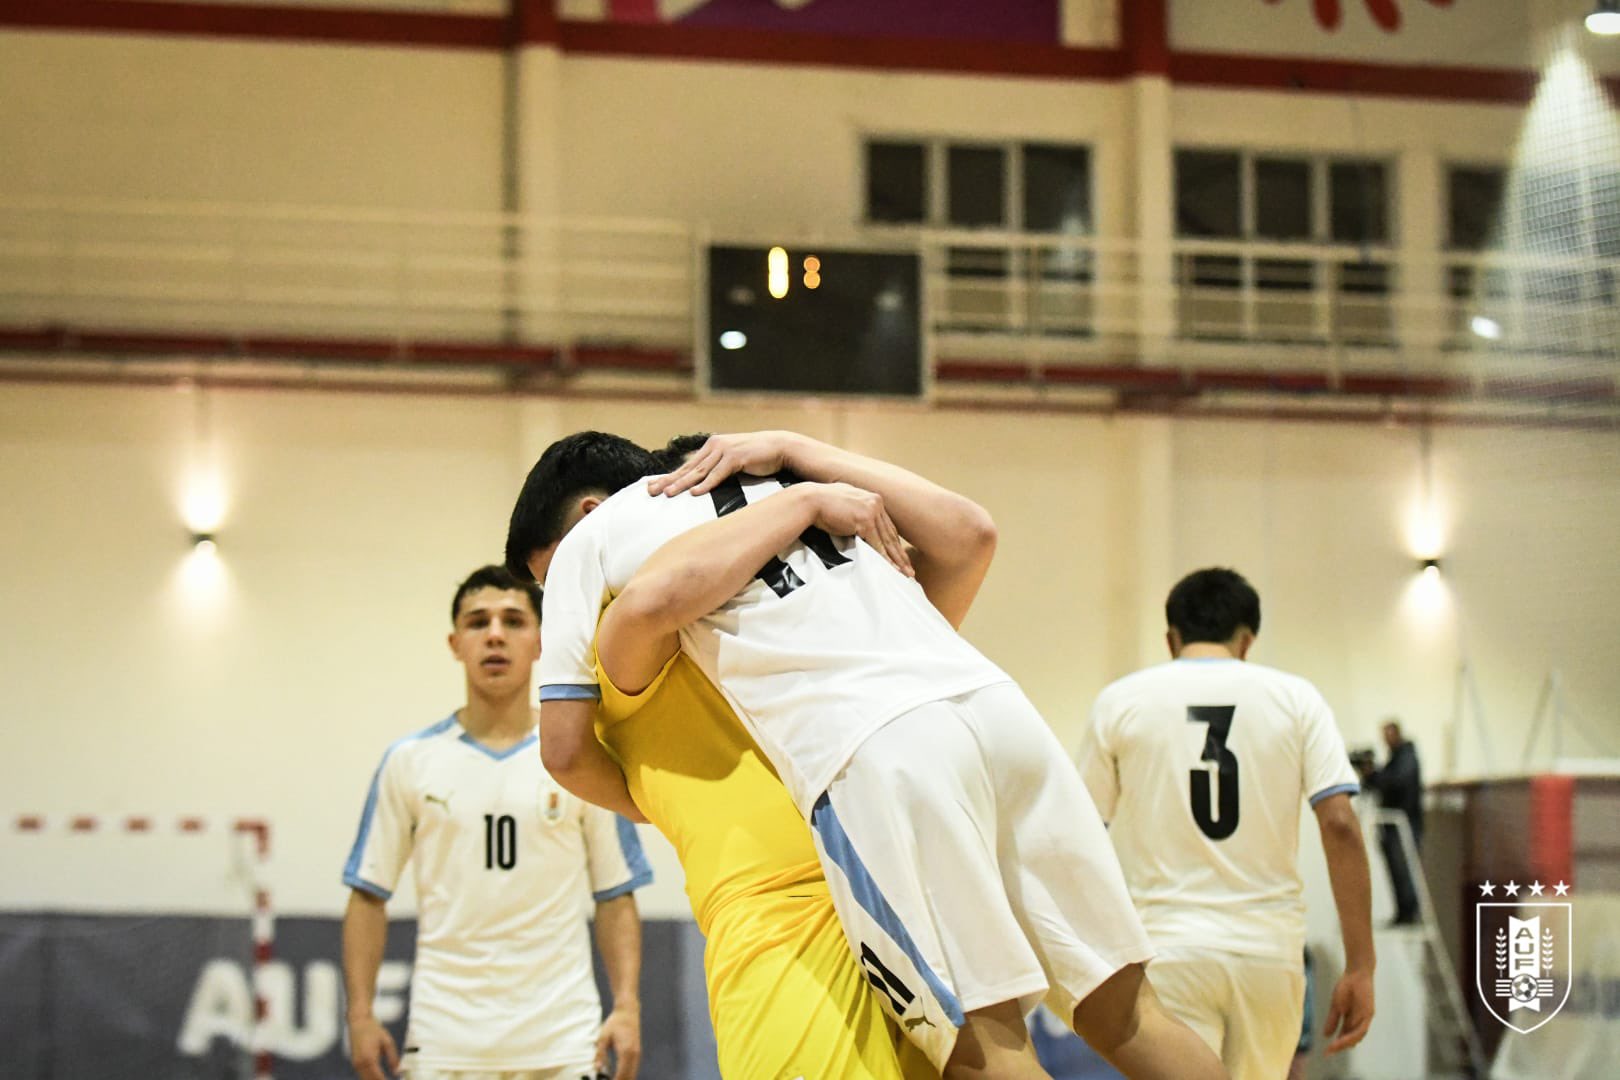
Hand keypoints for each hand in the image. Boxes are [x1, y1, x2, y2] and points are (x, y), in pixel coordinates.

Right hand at [348, 1016, 399, 1079]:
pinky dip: (370, 1078)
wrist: (358, 1022)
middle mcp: (360, 1064)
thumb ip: (393, 1058)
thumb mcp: (388, 1042)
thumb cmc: (374, 1029)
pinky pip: (363, 1075)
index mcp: (369, 1059)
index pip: (378, 1078)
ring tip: (386, 1078)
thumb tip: (398, 1072)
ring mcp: (356, 1064)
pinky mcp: (355, 1063)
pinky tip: (379, 1078)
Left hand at [596, 1005, 641, 1078]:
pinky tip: (618, 1077)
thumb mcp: (603, 1037)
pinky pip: (634, 1069)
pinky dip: (627, 1075)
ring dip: (624, 1079)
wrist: (628, 1011)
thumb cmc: (615, 1022)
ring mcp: (637, 1054)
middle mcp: (634, 1055)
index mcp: (626, 1052)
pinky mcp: (637, 1053)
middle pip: (629, 1077)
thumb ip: (600, 1054)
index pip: (621, 1075)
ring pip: (633, 1075)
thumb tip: (597, 1069)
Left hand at [647, 432, 794, 496]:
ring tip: (668, 494)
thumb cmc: (757, 457)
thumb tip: (702, 481)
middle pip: (688, 467)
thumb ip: (717, 466)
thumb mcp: (732, 459)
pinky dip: (706, 484)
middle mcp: (714, 446)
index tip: (653, 486)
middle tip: (651, 491)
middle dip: (668, 480)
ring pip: (699, 471)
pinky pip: (718, 474)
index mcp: (711, 446)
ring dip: (683, 484)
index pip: (687, 465)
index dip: (669, 476)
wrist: (779, 447)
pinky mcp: (736, 457)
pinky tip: (695, 492)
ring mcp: (724, 450)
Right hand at [806, 483, 912, 577]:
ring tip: (905, 573)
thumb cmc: (823, 504)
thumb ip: (858, 511)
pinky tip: (892, 568)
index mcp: (873, 499)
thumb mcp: (846, 504)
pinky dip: (885, 558)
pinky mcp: (865, 522)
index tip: (900, 556)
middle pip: (891, 534)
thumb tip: (860, 525)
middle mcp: (876, 503)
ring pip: (888, 541)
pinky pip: (877, 544)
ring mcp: (872, 512)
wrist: (811, 500)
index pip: (888, 526)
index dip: (894, 543)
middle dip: (900, 554)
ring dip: (897, 559)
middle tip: (909, 568)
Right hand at [1322, 967, 1374, 1053]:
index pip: (1344, 1036)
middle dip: (1339, 1046)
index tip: (1325, 1051)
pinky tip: (1345, 1039)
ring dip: (1345, 1042)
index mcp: (1350, 1020)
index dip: (1335, 1044)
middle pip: (1350, 1039)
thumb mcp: (1336, 1006)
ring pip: (1356, 1037)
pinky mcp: (1368, 1014)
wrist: (1355, 973)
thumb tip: (1325, 1035)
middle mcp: (1358, 1022)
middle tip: (1328, 1052)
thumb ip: (1332, 1020)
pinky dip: (1353, 1035)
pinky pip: (1362, 1029)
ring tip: (1334, 1046)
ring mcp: (1364, 1019)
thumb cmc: (1346, 987)